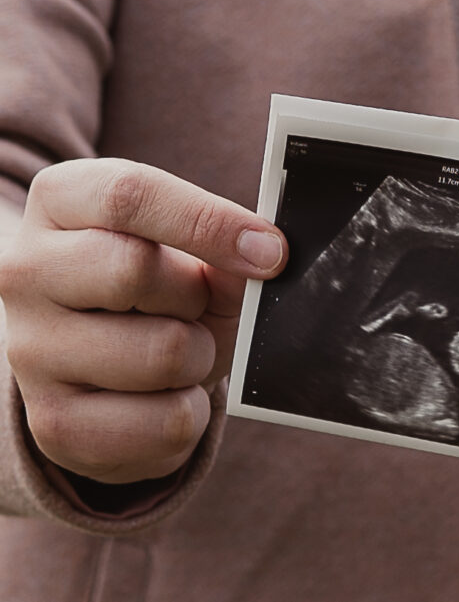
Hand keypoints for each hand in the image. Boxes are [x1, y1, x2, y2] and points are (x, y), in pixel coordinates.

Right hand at [0, 158, 287, 483]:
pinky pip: (167, 422)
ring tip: (180, 353)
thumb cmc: (158, 295)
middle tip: (196, 308)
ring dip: (200, 357)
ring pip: (163, 352)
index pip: (128, 195)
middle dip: (195, 296)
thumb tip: (264, 257)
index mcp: (59, 203)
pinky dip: (190, 412)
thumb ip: (225, 250)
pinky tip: (165, 397)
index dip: (210, 222)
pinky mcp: (56, 424)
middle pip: (135, 270)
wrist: (104, 372)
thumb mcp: (192, 256)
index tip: (271, 252)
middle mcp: (26, 272)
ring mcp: (31, 351)